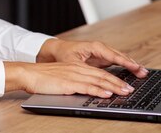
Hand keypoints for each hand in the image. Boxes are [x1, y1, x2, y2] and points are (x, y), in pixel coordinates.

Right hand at [4, 61, 135, 97]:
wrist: (29, 74)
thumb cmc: (43, 78)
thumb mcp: (62, 78)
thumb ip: (75, 82)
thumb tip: (88, 89)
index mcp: (77, 67)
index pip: (100, 72)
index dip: (114, 78)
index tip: (125, 84)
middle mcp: (78, 69)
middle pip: (103, 75)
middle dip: (119, 82)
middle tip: (131, 89)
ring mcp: (74, 75)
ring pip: (98, 80)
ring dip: (114, 86)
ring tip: (125, 91)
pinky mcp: (69, 83)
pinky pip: (87, 86)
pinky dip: (99, 90)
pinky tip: (107, 93)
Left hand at [37, 38, 147, 78]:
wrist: (56, 50)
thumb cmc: (63, 54)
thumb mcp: (73, 63)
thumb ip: (86, 70)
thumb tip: (96, 77)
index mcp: (95, 47)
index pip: (113, 55)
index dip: (125, 62)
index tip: (135, 67)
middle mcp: (100, 48)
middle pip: (120, 56)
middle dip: (132, 64)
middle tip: (144, 72)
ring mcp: (102, 53)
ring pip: (119, 58)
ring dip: (130, 65)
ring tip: (142, 72)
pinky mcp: (101, 58)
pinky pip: (116, 62)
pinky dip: (125, 66)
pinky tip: (133, 72)